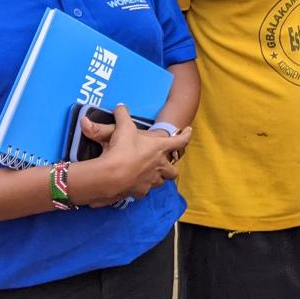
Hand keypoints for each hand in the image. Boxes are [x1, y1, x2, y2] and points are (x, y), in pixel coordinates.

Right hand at [70, 104, 190, 206]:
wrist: (111, 177)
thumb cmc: (121, 150)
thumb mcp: (122, 128)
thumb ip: (123, 115)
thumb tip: (120, 106)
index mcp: (159, 148)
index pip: (180, 141)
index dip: (186, 135)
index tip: (189, 130)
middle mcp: (160, 165)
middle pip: (174, 170)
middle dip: (171, 167)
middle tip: (166, 162)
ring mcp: (151, 180)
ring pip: (161, 181)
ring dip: (159, 177)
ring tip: (152, 173)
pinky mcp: (140, 192)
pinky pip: (145, 190)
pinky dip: (143, 187)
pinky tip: (137, 184)